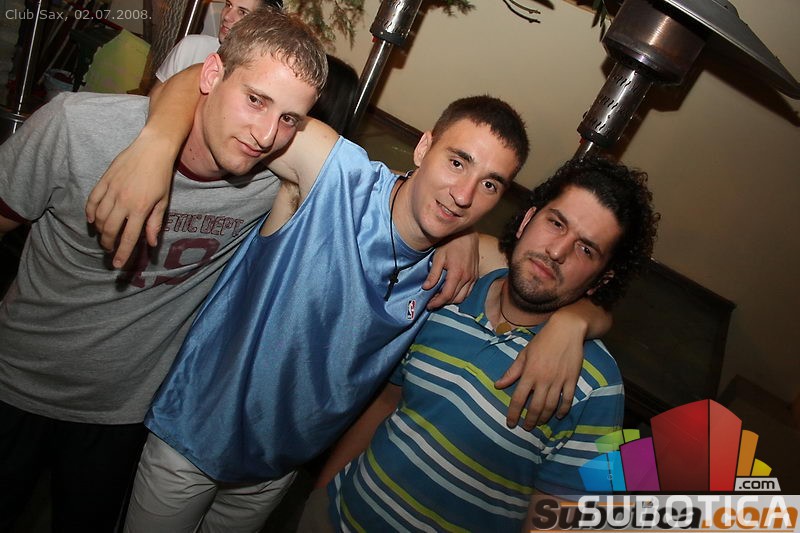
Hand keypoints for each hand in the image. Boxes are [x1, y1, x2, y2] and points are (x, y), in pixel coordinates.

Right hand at [85, 130, 173, 267]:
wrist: (153, 148)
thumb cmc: (161, 176)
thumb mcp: (163, 201)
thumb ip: (155, 223)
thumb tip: (151, 243)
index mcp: (141, 208)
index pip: (129, 237)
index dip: (122, 253)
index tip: (117, 264)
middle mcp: (124, 201)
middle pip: (110, 230)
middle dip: (108, 244)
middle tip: (109, 250)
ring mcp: (112, 190)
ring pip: (98, 217)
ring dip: (99, 230)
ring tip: (104, 235)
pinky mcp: (104, 180)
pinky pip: (92, 200)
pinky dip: (89, 212)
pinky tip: (92, 220)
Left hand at [423, 230, 478, 308]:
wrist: (466, 234)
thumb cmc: (451, 243)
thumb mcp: (438, 257)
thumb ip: (433, 274)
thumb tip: (426, 287)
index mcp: (457, 274)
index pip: (447, 295)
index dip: (437, 302)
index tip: (429, 305)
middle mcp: (467, 278)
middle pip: (454, 298)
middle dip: (442, 302)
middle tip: (432, 301)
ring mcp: (473, 277)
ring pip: (463, 297)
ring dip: (451, 300)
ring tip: (441, 297)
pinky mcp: (476, 276)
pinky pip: (468, 291)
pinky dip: (460, 294)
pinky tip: (451, 291)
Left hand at [495, 312, 586, 429]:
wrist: (566, 330)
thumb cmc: (542, 341)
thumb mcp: (524, 354)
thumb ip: (512, 372)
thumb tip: (498, 385)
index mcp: (529, 373)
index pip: (519, 398)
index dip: (514, 413)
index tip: (511, 423)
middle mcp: (544, 379)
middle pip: (536, 406)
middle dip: (530, 420)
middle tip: (526, 428)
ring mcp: (559, 380)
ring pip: (551, 406)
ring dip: (544, 418)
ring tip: (539, 423)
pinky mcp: (572, 380)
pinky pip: (567, 399)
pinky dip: (563, 410)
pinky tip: (558, 416)